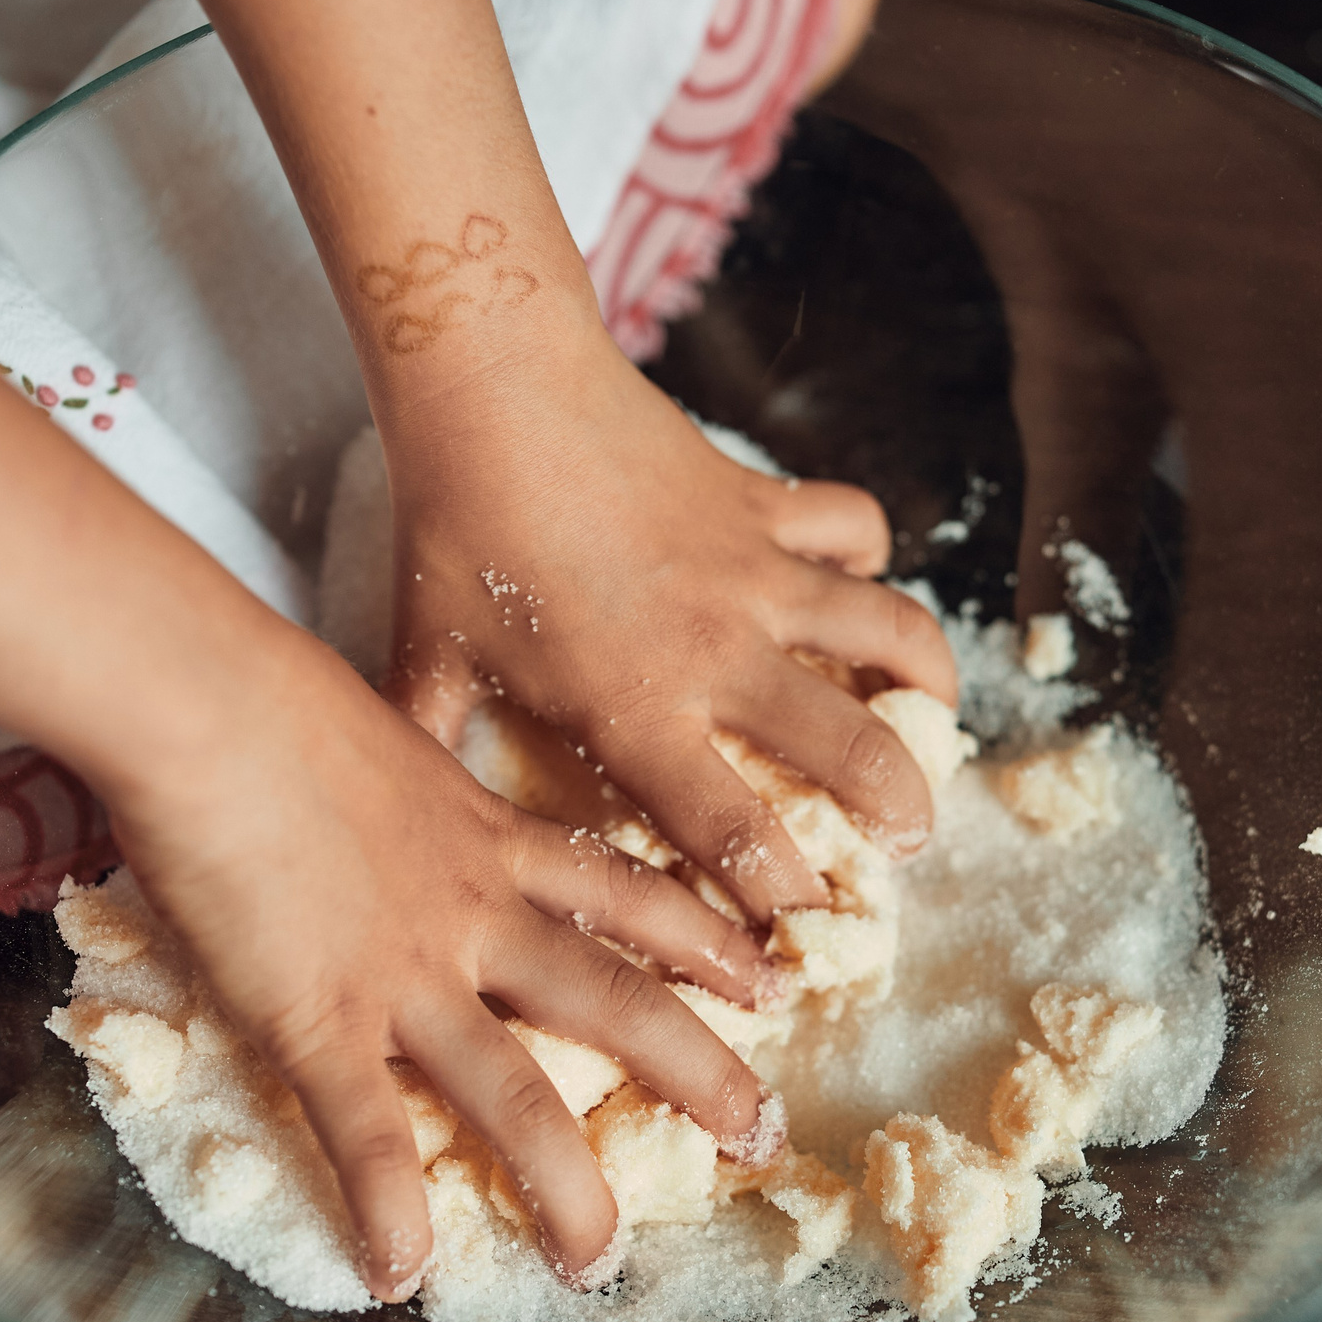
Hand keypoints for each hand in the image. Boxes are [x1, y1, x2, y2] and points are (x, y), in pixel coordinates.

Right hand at [97, 623, 776, 1294]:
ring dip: (563, 1185)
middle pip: (617, 1000)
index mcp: (491, 836)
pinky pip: (365, 1129)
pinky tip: (399, 1272)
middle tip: (762, 1134)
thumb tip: (383, 783)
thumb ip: (408, 780)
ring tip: (599, 1260)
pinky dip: (384, 1206)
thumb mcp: (384, 730)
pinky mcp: (318, 1015)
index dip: (707, 941)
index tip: (771, 982)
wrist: (206, 700)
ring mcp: (405, 971)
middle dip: (700, 1075)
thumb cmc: (271, 693)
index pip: (628, 892)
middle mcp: (474, 913)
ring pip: (514, 1092)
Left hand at [380, 329, 959, 925]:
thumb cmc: (454, 529)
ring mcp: (756, 573)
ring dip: (926, 688)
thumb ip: (426, 755)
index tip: (799, 934)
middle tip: (901, 844)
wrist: (494, 386)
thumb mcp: (426, 662)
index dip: (784, 899)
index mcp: (638, 710)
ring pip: (890, 636)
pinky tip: (857, 580)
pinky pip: (855, 527)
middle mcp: (718, 651)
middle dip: (898, 815)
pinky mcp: (767, 504)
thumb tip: (389, 832)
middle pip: (852, 754)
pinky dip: (868, 555)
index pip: (737, 836)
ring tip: (932, 725)